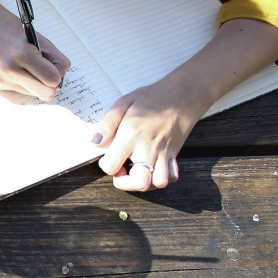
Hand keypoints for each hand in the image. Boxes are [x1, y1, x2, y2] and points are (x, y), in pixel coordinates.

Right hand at [0, 6, 70, 100]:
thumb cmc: (11, 28)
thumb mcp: (39, 39)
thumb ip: (55, 59)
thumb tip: (59, 81)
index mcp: (22, 54)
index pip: (52, 79)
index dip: (57, 74)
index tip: (53, 66)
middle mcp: (9, 70)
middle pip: (46, 94)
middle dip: (49, 85)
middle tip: (45, 71)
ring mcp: (1, 80)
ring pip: (33, 94)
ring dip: (34, 83)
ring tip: (25, 65)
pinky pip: (20, 92)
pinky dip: (23, 83)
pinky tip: (15, 69)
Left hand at [93, 80, 208, 190]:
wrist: (182, 94)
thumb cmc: (151, 97)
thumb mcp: (123, 102)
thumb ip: (107, 123)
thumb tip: (95, 142)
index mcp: (131, 135)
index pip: (112, 166)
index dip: (106, 165)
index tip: (108, 157)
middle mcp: (149, 147)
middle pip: (139, 182)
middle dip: (125, 183)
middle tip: (122, 170)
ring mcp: (164, 153)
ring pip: (158, 183)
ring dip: (145, 183)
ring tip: (137, 170)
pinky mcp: (174, 154)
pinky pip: (172, 176)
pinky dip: (162, 178)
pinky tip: (152, 168)